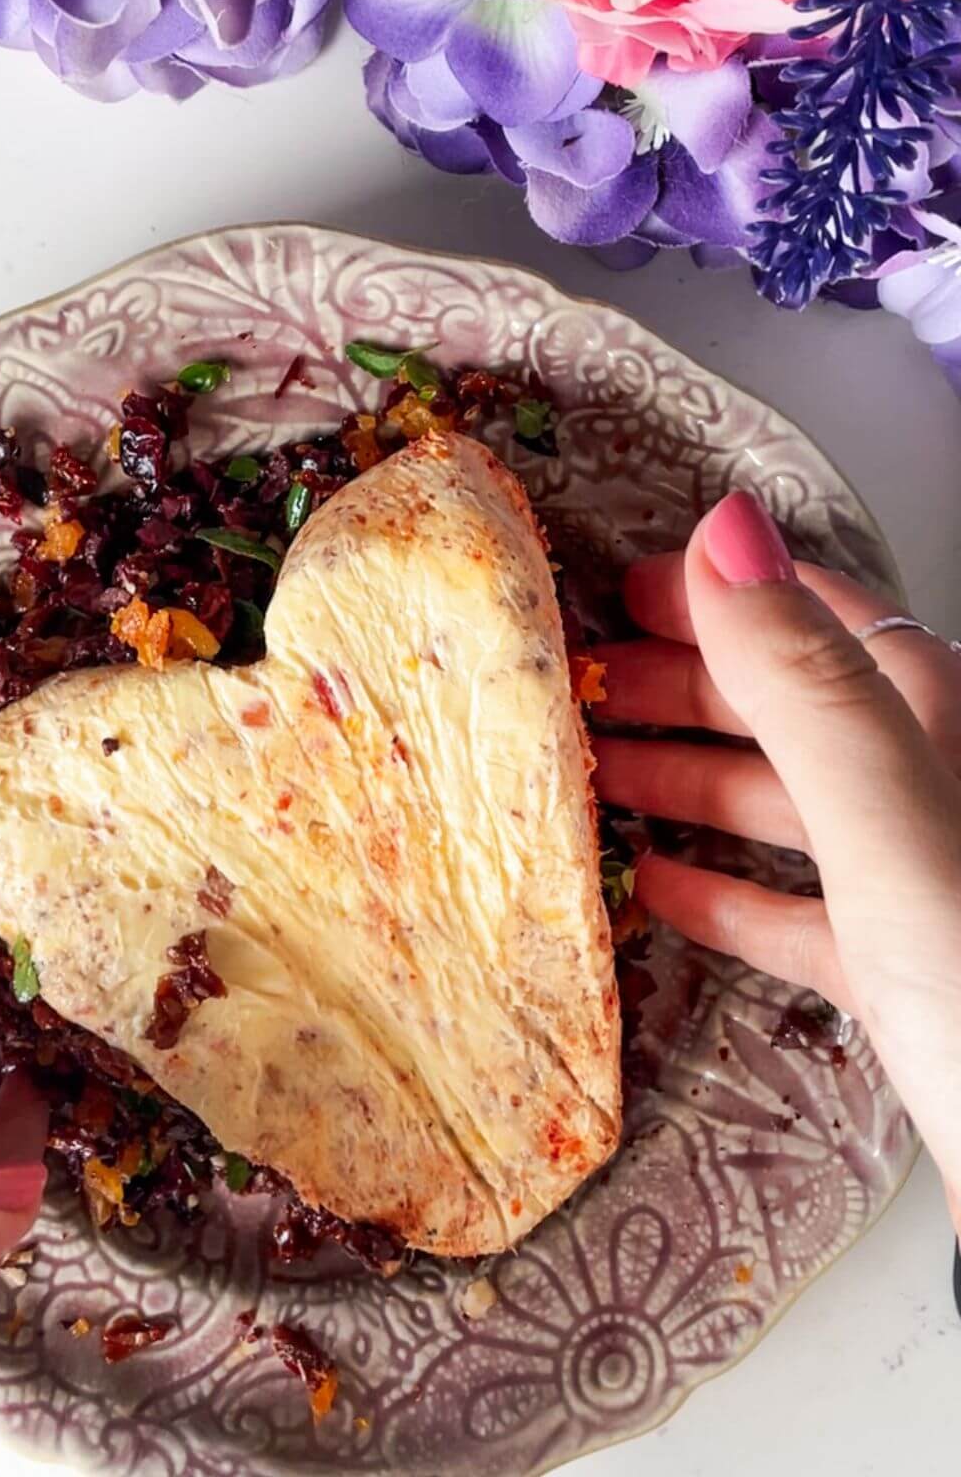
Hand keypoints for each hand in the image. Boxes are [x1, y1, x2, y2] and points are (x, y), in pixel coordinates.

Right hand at [590, 492, 960, 1233]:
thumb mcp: (888, 823)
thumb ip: (806, 682)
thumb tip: (727, 530)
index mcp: (937, 725)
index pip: (820, 621)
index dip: (723, 596)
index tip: (626, 589)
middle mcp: (932, 790)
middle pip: (792, 710)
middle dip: (684, 688)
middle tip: (583, 685)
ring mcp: (922, 886)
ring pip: (788, 807)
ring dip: (689, 783)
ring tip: (595, 775)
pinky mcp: (906, 977)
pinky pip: (800, 913)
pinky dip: (728, 894)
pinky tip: (664, 889)